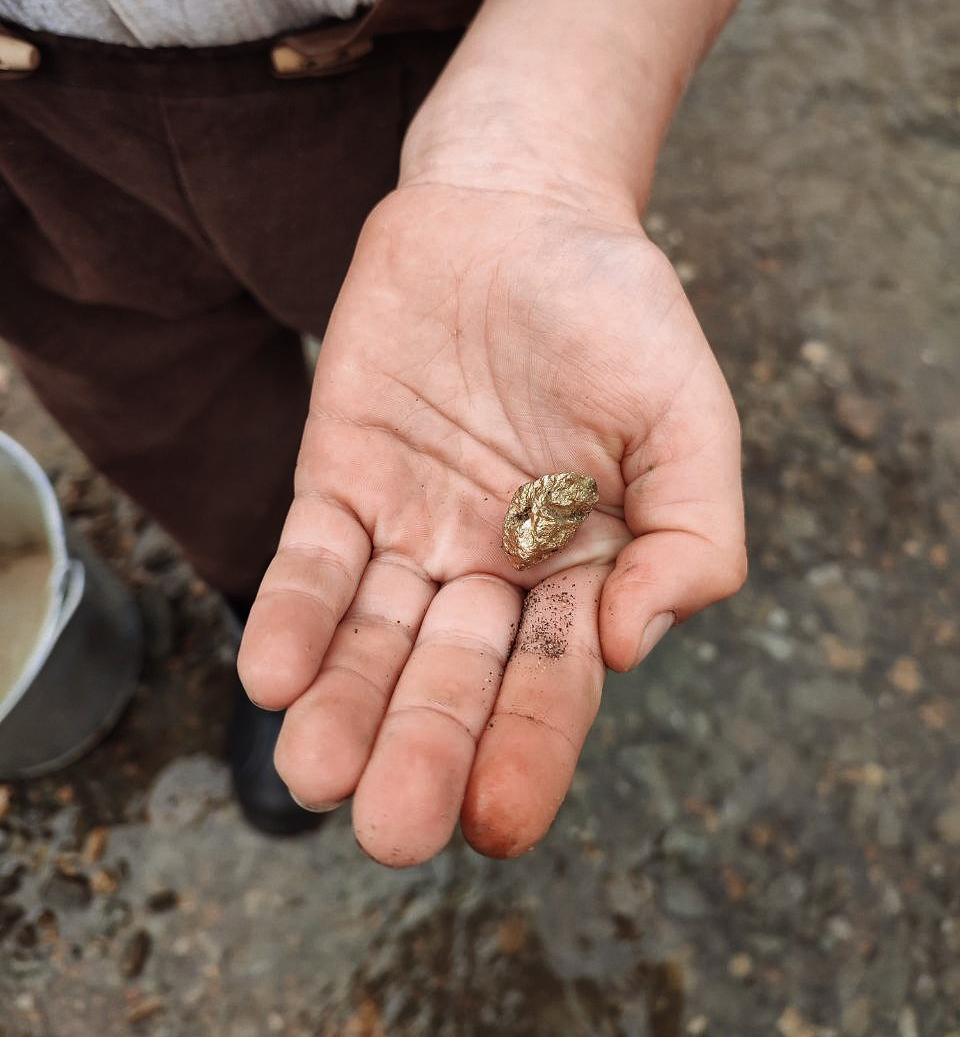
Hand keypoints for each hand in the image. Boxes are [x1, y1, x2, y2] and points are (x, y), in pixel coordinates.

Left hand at [237, 180, 744, 864]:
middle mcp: (487, 567)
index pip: (549, 683)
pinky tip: (272, 672)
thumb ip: (693, 535)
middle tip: (394, 829)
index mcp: (580, 570)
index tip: (496, 822)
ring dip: (340, 705)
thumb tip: (631, 644)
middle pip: (448, 679)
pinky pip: (313, 559)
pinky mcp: (339, 478)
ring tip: (314, 774)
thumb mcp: (688, 417)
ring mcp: (409, 525)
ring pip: (370, 638)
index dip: (526, 753)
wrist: (514, 208)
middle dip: (422, 751)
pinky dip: (292, 612)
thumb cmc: (615, 310)